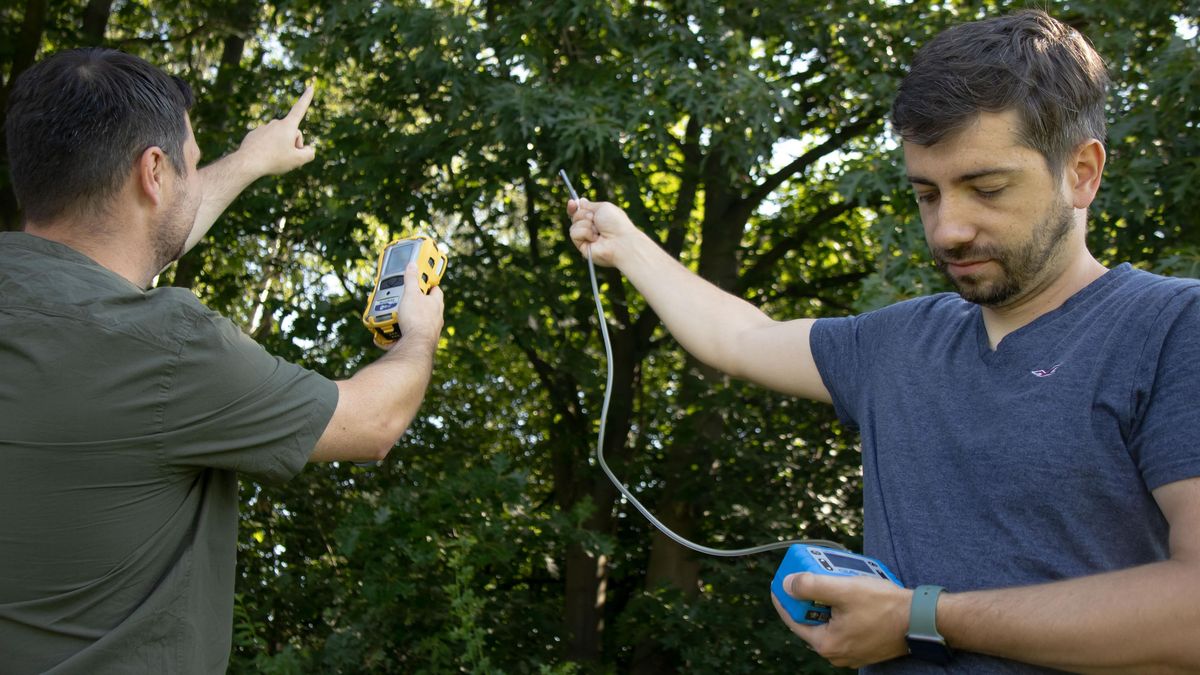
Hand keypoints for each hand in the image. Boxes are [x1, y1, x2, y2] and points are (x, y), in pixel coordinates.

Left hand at [236, 85, 316, 177]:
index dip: (307, 98)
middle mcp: (275, 123)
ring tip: (273, 158)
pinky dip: (268, 148)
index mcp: (287, 126)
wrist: (248, 163)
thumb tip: (309, 149)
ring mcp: (263, 128)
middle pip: (291, 132)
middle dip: (293, 144)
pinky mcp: (254, 135)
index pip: (300, 109)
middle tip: (288, 158)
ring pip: (278, 138)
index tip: (311, 86)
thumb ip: (309, 154)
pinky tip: (263, 156)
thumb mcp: (298, 160)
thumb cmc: (274, 160)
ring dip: (280, 146)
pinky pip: (266, 141)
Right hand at [394, 262, 444, 348]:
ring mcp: (429, 331)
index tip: (421, 280)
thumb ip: (411, 279)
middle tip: (402, 299)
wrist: (415, 346)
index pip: (435, 290)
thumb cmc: (416, 319)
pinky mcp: (419, 342)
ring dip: (405, 319)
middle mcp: (435, 318)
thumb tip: (413, 265)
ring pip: (416, 322)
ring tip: (392, 316)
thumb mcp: (411, 293)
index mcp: (435, 304)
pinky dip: (397, 335)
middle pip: (425, 307)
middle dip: (413, 303)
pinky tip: (387, 335)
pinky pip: (407, 336)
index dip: (429, 284)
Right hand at [568, 199, 639, 267]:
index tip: (571, 202)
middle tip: (593, 218)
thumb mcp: (603, 207)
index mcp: (597, 218)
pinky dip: (584, 232)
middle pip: (575, 217)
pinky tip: (595, 238)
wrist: (621, 241)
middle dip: (582, 214)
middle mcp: (591, 228)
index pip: (580, 212)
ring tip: (597, 230)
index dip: (573, 207)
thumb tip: (580, 201)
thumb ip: (590, 205)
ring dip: (585, 224)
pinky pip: (574, 234)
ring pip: (574, 225)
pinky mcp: (583, 247)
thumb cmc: (616, 223)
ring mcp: (587, 238)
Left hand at [772, 573, 912, 667]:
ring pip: (829, 619)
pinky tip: (850, 590)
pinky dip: (843, 607)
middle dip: (811, 594)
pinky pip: (844, 623)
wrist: (922, 619)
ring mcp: (851, 651)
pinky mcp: (864, 645)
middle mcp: (836, 653)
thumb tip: (787, 584)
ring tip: (835, 578)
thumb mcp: (843, 590)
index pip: (792, 619)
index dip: (784, 597)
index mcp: (826, 644)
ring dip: (828, 599)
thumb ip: (811, 586)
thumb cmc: (885, 607)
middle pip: (811, 618)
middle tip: (813, 573)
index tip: (781, 580)